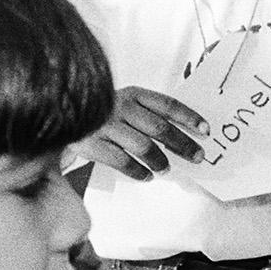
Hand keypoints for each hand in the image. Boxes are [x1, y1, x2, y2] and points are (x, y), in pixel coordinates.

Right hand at [79, 85, 208, 179]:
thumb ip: (151, 114)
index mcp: (133, 94)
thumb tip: (188, 134)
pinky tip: (146, 176)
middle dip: (183, 144)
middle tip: (197, 157)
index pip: (168, 105)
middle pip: (159, 128)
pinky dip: (137, 171)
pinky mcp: (91, 144)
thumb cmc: (106, 113)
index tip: (206, 130)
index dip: (189, 118)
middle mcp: (120, 106)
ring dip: (160, 160)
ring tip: (166, 168)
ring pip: (143, 146)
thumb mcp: (128, 104)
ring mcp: (105, 125)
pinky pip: (121, 161)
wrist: (64, 115)